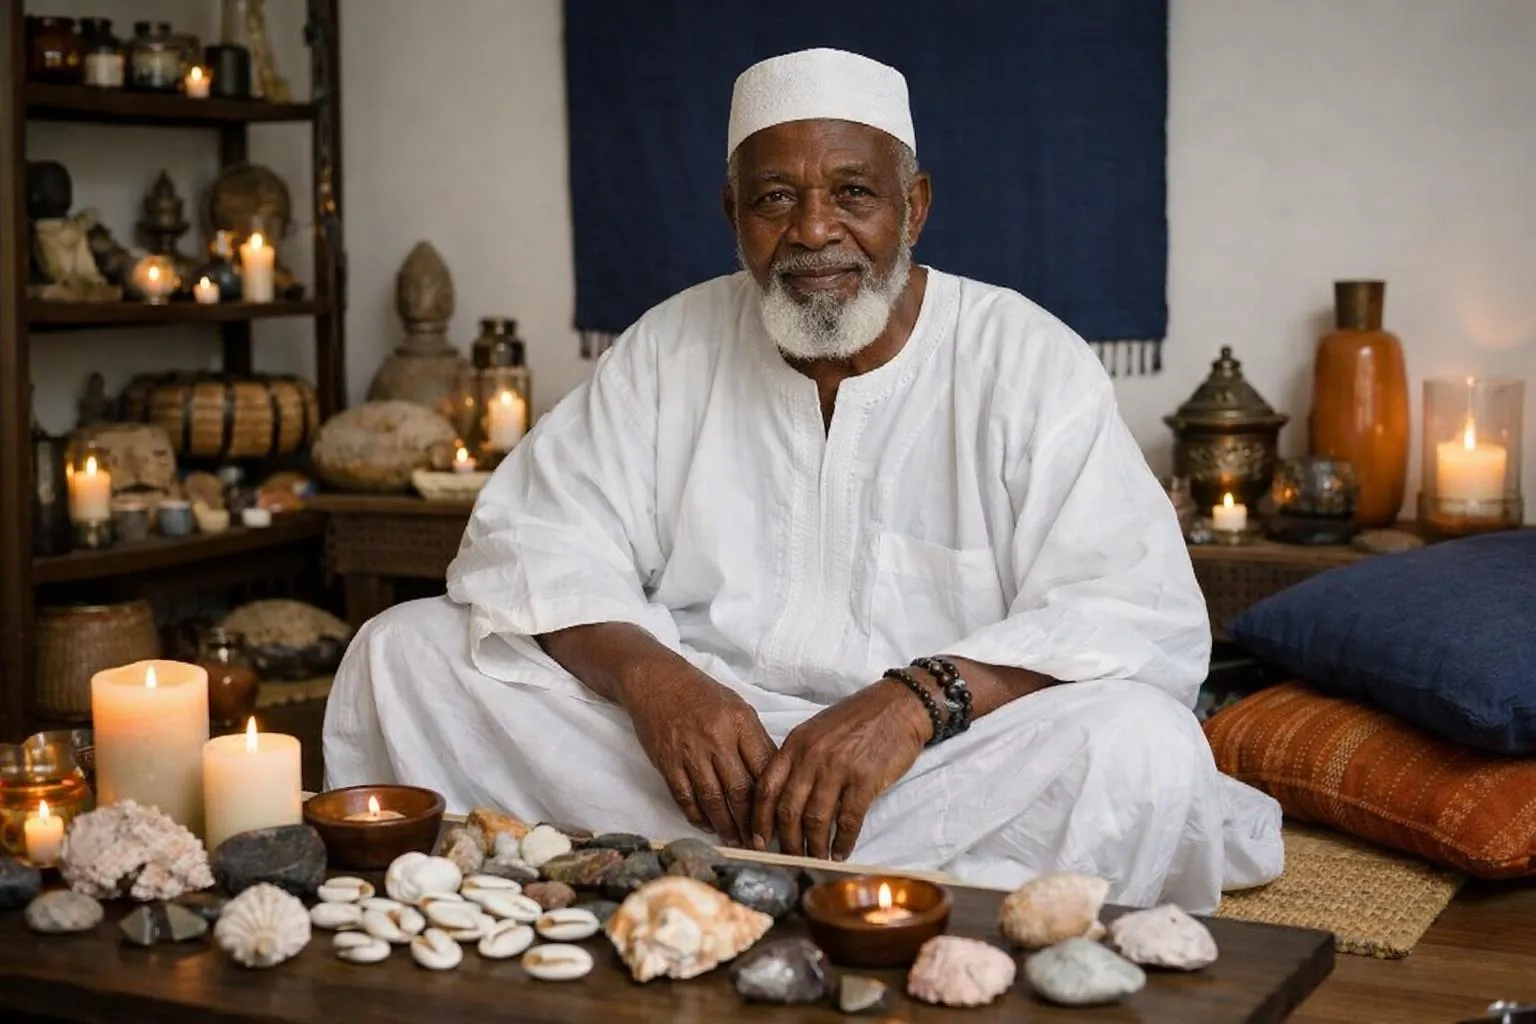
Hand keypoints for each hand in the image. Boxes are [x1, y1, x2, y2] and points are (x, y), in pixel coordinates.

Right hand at [623, 667, 777, 846]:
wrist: (656, 679)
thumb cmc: (701, 693)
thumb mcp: (737, 707)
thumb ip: (754, 739)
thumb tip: (771, 776)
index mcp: (740, 722)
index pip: (764, 767)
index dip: (773, 797)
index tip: (779, 816)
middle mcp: (717, 738)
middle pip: (739, 790)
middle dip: (750, 822)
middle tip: (758, 842)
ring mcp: (690, 752)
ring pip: (712, 800)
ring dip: (725, 826)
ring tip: (736, 841)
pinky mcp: (668, 762)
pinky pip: (685, 797)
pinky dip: (697, 816)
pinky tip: (707, 825)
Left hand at [751, 680, 928, 860]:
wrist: (899, 705)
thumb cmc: (858, 719)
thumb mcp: (817, 730)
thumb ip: (798, 759)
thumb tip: (784, 799)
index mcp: (796, 744)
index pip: (766, 787)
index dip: (759, 819)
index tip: (758, 840)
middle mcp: (812, 756)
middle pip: (787, 810)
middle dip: (786, 841)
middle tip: (789, 858)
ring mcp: (838, 768)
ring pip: (815, 820)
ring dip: (814, 846)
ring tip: (815, 859)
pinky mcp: (865, 780)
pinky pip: (848, 820)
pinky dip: (843, 841)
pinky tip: (841, 852)